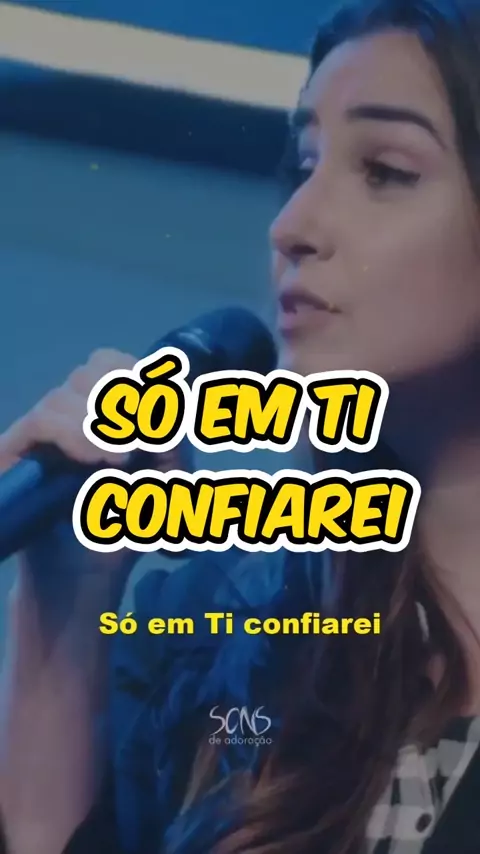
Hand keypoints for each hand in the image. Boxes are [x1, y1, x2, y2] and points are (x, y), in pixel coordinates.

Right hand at [0, 349, 189, 603]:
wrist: (82, 583)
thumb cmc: (120, 534)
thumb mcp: (162, 489)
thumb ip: (172, 449)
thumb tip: (171, 418)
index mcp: (101, 415)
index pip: (112, 362)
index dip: (138, 374)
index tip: (162, 407)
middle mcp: (68, 416)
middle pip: (94, 367)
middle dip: (126, 396)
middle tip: (144, 437)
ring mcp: (39, 433)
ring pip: (68, 393)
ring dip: (106, 421)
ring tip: (125, 460)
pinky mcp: (14, 453)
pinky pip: (44, 421)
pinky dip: (78, 433)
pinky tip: (107, 458)